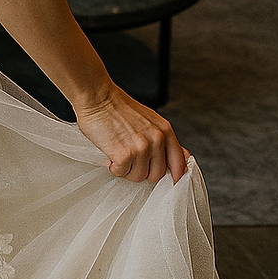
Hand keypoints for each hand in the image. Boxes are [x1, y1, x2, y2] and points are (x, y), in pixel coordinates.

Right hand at [75, 82, 190, 184]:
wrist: (98, 96)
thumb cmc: (118, 107)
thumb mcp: (149, 120)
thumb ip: (163, 139)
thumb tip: (178, 159)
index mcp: (165, 131)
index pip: (179, 163)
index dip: (175, 176)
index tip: (171, 181)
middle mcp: (157, 140)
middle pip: (157, 175)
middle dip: (143, 171)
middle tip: (131, 160)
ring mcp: (142, 148)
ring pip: (139, 177)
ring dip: (126, 169)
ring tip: (118, 153)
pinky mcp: (124, 155)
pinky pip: (121, 173)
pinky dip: (113, 167)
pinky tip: (110, 154)